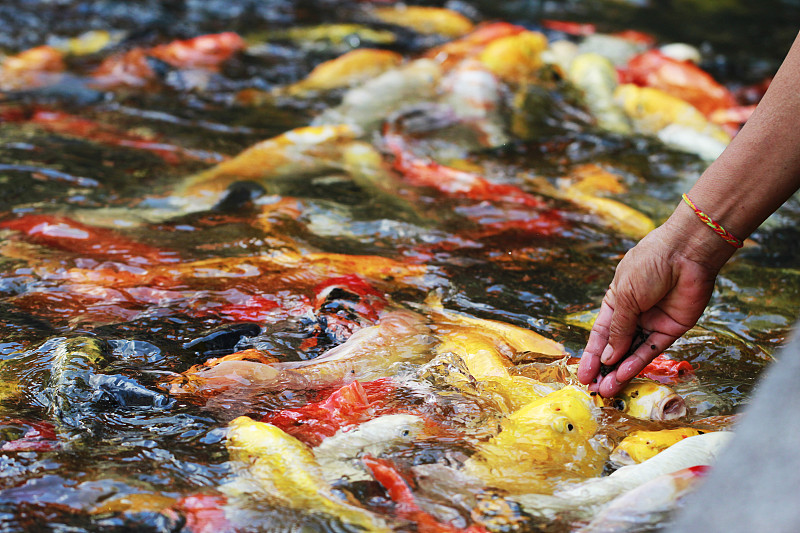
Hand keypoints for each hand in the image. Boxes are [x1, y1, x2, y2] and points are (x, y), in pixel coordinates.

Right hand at [577, 212, 730, 396]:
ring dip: (619, 371)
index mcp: (616, 302)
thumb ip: (617, 329)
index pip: (601, 334)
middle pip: (616, 347)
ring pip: (632, 352)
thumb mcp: (624, 297)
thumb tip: (607, 357)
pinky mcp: (671, 329)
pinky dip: (638, 362)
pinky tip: (624, 374)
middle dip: (604, 369)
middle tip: (593, 389)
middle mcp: (633, 314)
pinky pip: (652, 349)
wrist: (686, 253)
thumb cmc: (649, 265)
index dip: (592, 355)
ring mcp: (652, 323)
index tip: (583, 374)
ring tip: (607, 390)